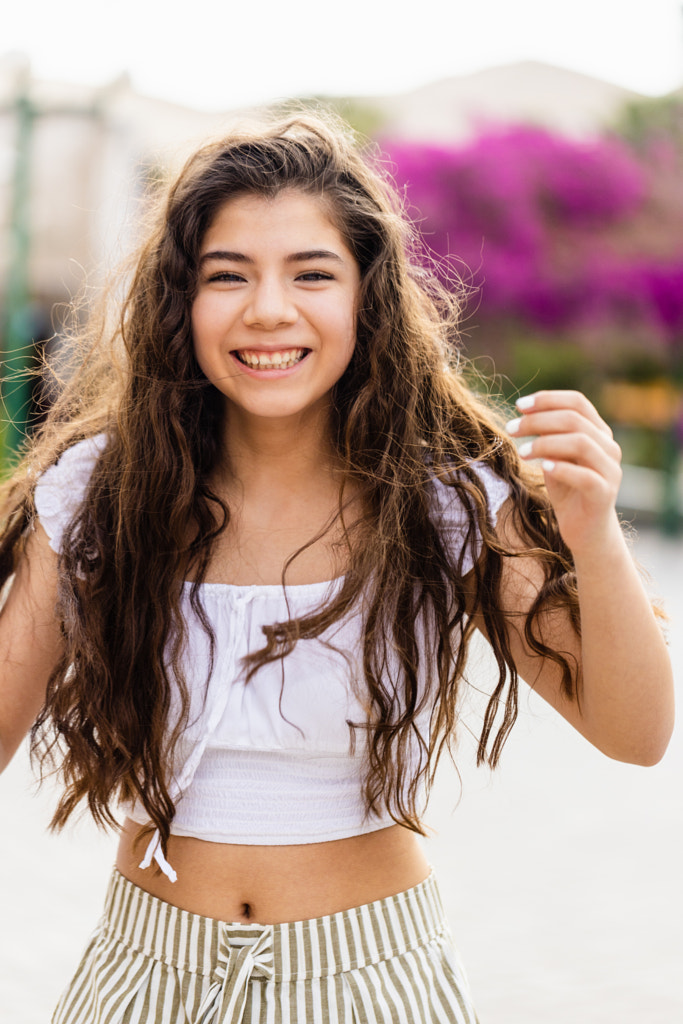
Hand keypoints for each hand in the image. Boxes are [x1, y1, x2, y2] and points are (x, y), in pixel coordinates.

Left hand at [506, 390, 622, 555]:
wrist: (585, 530)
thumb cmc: (568, 491)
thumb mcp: (555, 458)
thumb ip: (549, 437)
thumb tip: (526, 415)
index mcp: (599, 433)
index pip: (577, 402)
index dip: (547, 399)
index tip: (518, 405)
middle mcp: (609, 447)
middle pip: (574, 419)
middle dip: (538, 421)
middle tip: (511, 428)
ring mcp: (610, 470)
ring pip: (581, 443)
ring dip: (545, 443)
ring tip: (522, 453)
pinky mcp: (604, 494)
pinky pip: (585, 476)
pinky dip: (562, 468)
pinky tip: (542, 467)